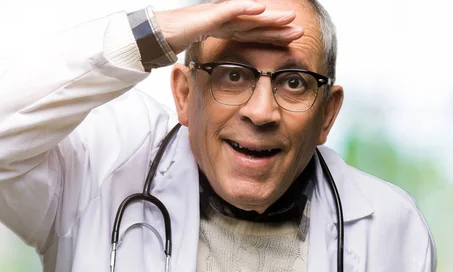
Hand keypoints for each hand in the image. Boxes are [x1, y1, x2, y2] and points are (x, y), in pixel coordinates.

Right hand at [154, 0, 303, 54]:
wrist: (152, 36)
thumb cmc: (175, 45)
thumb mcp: (203, 58)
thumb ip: (216, 64)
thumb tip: (226, 80)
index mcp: (225, 32)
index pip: (254, 35)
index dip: (273, 38)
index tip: (292, 43)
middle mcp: (224, 22)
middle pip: (257, 24)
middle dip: (278, 27)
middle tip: (300, 30)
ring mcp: (216, 16)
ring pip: (248, 16)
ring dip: (269, 17)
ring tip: (288, 18)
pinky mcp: (206, 15)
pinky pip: (228, 10)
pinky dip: (245, 9)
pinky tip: (260, 9)